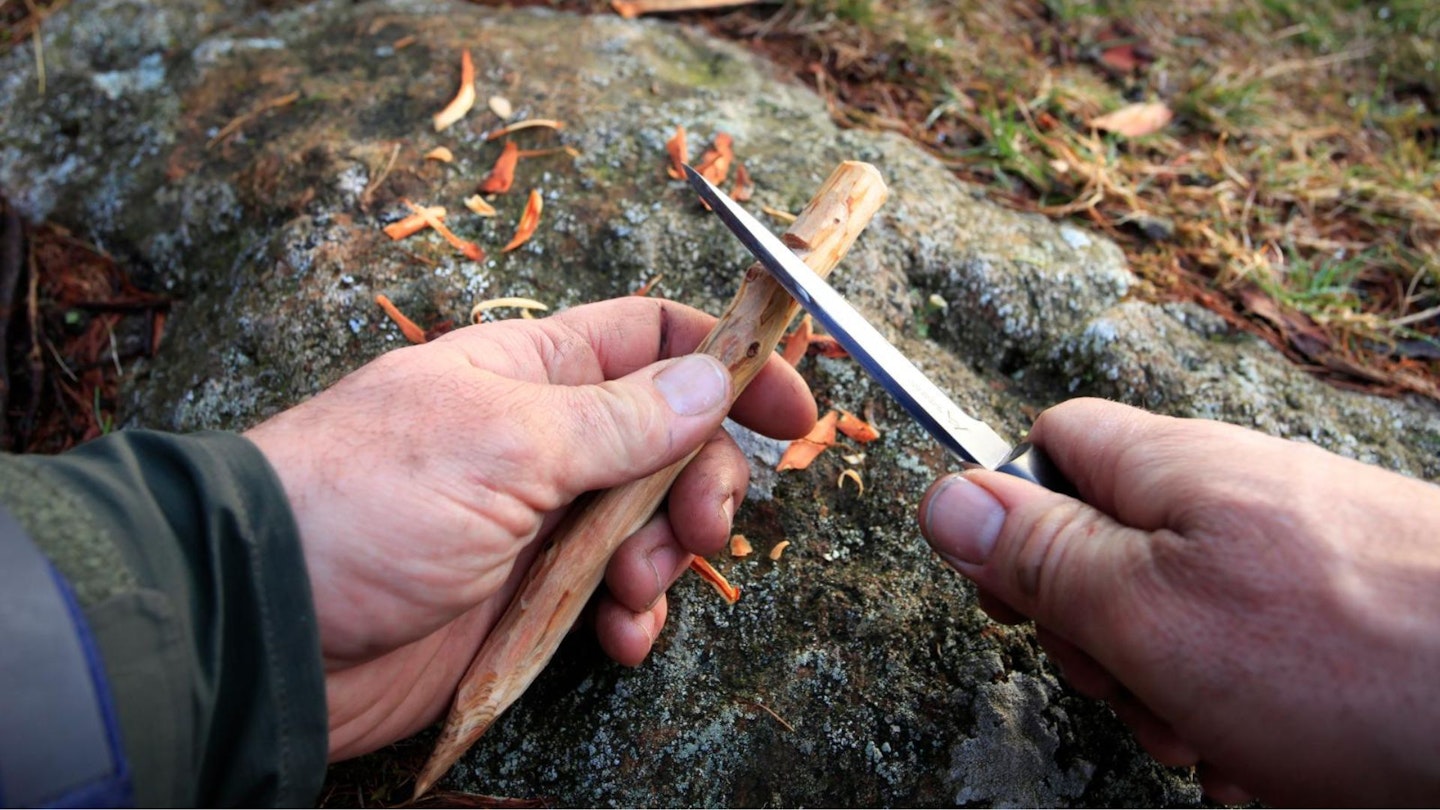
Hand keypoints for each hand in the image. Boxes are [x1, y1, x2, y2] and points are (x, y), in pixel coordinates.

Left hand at [244, 297, 815, 760]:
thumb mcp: (503, 443)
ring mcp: (536, 522)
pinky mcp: (524, 599)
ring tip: (630, 587)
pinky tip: (618, 635)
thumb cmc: (365, 504)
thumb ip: (619, 420)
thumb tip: (711, 381)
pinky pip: (611, 600)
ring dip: (665, 557)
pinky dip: (631, 618)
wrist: (267, 627)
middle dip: (703, 479)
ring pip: (650, 525)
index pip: (652, 339)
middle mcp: (543, 440)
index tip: (792, 404)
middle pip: (670, 439)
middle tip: (703, 523)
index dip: (728, 361)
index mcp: (531, 372)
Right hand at [918, 398, 1439, 805]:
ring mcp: (1296, 559)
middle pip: (1110, 548)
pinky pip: (1259, 663)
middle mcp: (1235, 499)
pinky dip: (1254, 718)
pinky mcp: (1348, 619)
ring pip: (1181, 621)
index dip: (1015, 517)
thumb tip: (942, 496)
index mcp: (1173, 472)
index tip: (1021, 599)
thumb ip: (1042, 556)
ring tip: (1231, 741)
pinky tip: (1286, 758)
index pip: (1052, 444)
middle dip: (1103, 639)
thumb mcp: (1147, 613)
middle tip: (1142, 689)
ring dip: (1179, 696)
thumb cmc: (1349, 655)